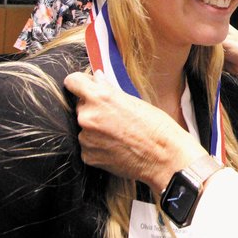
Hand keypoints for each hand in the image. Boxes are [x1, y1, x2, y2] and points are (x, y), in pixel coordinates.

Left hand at [64, 71, 205, 191]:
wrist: (164, 158)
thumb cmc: (156, 128)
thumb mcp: (135, 101)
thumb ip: (110, 90)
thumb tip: (97, 79)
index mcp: (100, 98)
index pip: (73, 81)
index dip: (80, 83)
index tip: (85, 86)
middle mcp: (88, 117)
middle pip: (80, 105)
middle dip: (93, 107)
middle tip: (115, 115)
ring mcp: (86, 138)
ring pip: (84, 126)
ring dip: (96, 128)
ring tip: (119, 133)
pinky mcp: (88, 156)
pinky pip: (88, 145)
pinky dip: (98, 145)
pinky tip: (117, 146)